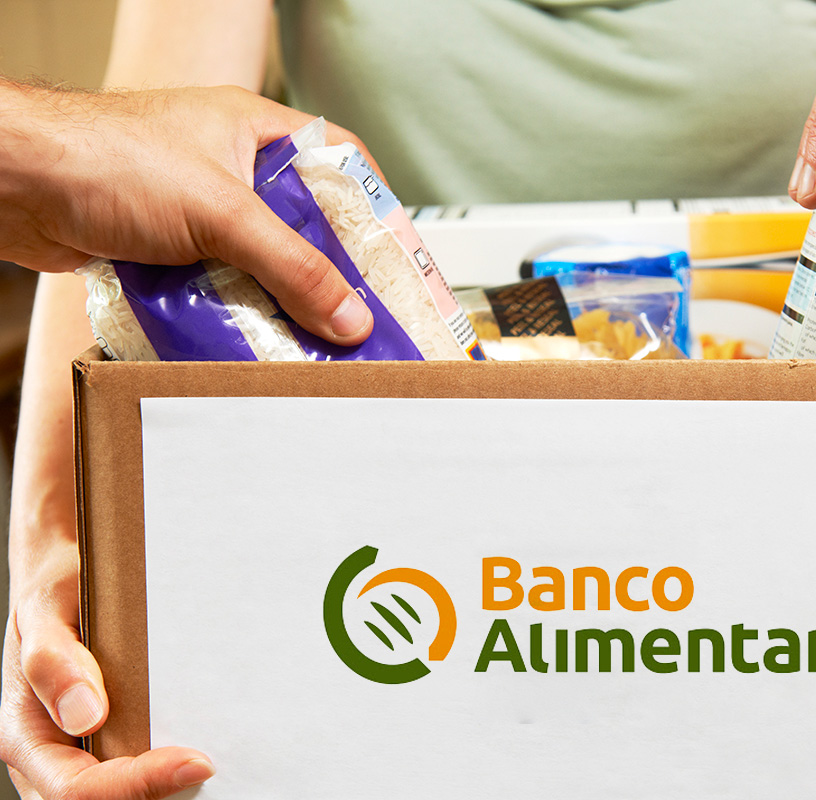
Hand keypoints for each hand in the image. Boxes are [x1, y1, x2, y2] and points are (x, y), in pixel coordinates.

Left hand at [0, 80, 376, 343]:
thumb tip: (349, 316)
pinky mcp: (171, 249)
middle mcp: (232, 170)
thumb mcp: (222, 213)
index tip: (397, 256)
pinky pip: (224, 287)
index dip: (374, 208)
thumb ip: (293, 267)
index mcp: (256, 133)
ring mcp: (200, 212)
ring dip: (281, 300)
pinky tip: (251, 337)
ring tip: (312, 337)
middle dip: (329, 272)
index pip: (339, 166)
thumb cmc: (101, 156)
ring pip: (263, 263)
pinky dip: (238, 313)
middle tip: (360, 312)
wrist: (15, 185)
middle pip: (304, 227)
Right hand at [0, 541, 211, 798]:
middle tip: (211, 764)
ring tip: (210, 761)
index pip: (76, 789)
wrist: (66, 574)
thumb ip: (53, 660)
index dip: (136, 784)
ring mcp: (78, 754)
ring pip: (118, 796)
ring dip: (164, 787)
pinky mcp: (108, 742)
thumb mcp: (46, 608)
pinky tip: (202, 748)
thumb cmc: (55, 589)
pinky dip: (167, 770)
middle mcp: (49, 755)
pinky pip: (133, 768)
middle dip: (155, 792)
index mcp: (24, 733)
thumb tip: (84, 715)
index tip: (196, 762)